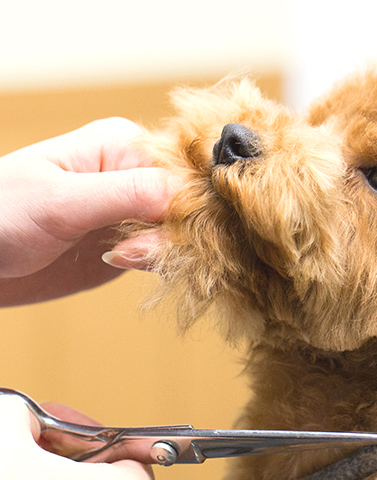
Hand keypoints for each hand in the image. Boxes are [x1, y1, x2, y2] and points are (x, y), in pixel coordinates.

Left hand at [0, 118, 177, 304]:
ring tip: (119, 257)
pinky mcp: (131, 246)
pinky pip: (166, 255)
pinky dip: (162, 265)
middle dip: (174, 232)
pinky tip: (131, 265)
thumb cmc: (0, 213)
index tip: (168, 229)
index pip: (181, 171)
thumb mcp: (62, 200)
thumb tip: (187, 193)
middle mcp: (135, 177)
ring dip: (166, 252)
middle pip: (187, 205)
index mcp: (123, 146)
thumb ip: (127, 194)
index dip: (186, 202)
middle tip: (130, 251)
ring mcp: (135, 214)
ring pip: (182, 234)